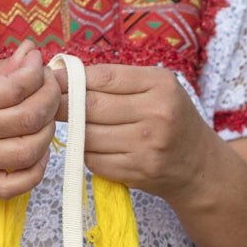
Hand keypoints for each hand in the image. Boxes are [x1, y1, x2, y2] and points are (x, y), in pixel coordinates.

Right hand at [0, 40, 60, 196]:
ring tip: (43, 113)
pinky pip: (13, 187)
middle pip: (26, 118)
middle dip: (49, 96)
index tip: (36, 61)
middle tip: (47, 84)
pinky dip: (35, 172)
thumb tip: (30, 57)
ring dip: (47, 130)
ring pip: (27, 152)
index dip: (36, 73)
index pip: (13, 89)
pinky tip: (36, 149)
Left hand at [52, 62, 218, 201]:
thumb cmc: (170, 119)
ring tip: (73, 125)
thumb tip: (63, 75)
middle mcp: (157, 114)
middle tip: (48, 103)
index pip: (103, 77)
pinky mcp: (138, 172)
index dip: (71, 78)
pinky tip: (96, 147)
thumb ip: (117, 81)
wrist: (198, 164)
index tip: (51, 79)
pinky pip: (94, 160)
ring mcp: (147, 146)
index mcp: (160, 85)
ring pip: (88, 136)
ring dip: (74, 131)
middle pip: (91, 107)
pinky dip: (87, 153)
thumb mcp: (156, 88)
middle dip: (63, 104)